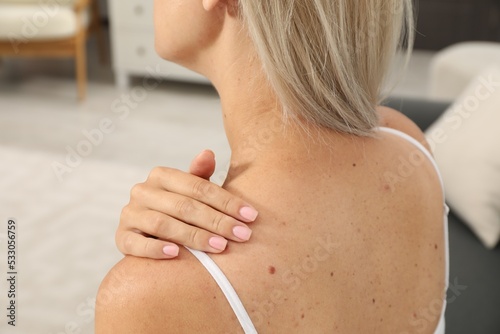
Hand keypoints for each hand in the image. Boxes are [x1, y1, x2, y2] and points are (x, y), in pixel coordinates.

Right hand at [116, 150, 257, 258]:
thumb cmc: (180, 210)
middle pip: (184, 206)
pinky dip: (155, 249)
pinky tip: (176, 254)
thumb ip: (200, 176)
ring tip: (220, 246)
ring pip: (163, 224)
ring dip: (193, 236)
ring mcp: (130, 214)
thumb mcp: (192, 193)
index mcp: (162, 175)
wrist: (149, 233)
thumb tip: (208, 153)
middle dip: (217, 221)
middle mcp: (143, 191)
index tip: (251, 216)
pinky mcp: (121, 238)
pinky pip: (136, 244)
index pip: (198, 187)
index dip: (227, 201)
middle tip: (242, 235)